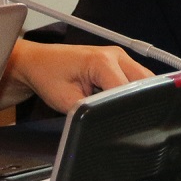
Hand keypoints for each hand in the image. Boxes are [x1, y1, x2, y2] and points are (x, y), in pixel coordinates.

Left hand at [0, 38, 152, 113]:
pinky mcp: (118, 62)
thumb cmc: (46, 75)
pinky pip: (135, 79)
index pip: (127, 91)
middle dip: (136, 103)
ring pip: (143, 81)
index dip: (126, 110)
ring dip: (135, 97)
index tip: (121, 125)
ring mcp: (119, 57)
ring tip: (118, 110)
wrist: (37, 62)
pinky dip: (130, 92)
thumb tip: (107, 122)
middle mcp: (115, 55)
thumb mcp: (66, 101)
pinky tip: (118, 102)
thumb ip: (90, 112)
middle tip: (121, 119)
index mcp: (102, 61)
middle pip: (143, 84)